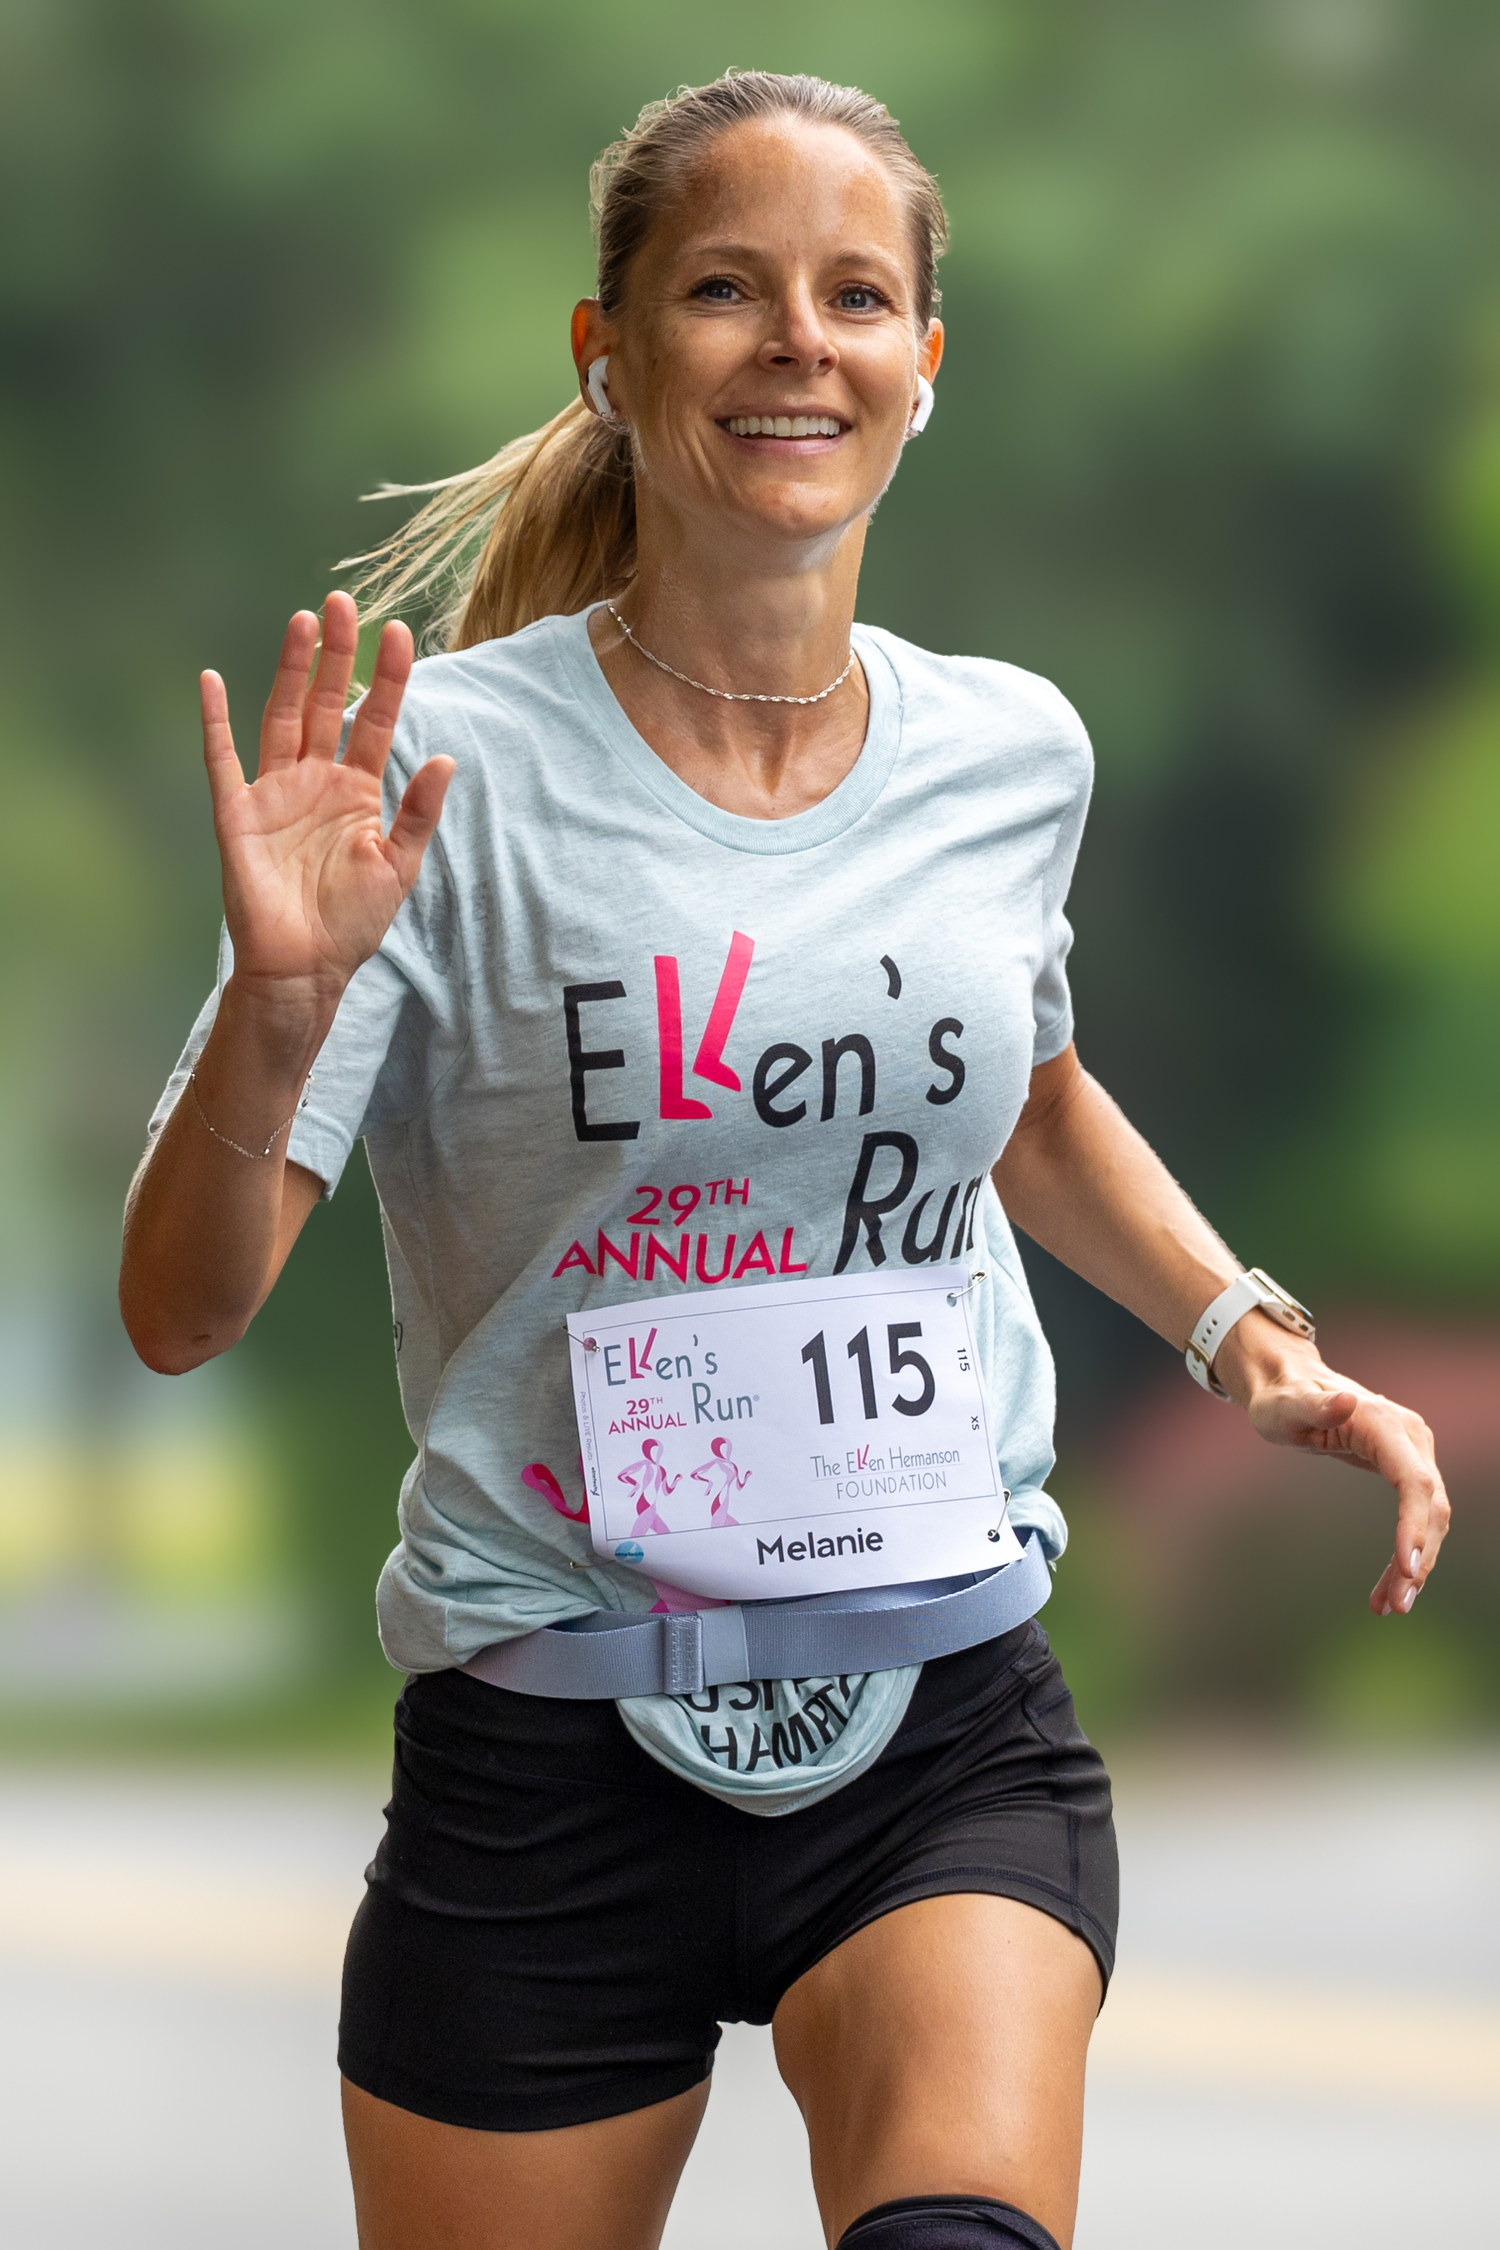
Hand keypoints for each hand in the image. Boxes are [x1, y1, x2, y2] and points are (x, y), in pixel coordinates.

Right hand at [202, 592, 452, 1001]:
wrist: (305, 967)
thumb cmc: (352, 922)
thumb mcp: (398, 866)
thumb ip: (418, 812)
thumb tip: (447, 759)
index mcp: (356, 790)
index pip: (376, 719)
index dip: (388, 677)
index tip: (400, 631)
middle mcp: (314, 781)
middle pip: (325, 702)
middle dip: (335, 653)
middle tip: (343, 602)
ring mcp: (273, 793)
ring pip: (282, 716)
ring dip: (290, 669)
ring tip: (302, 620)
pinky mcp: (237, 813)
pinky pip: (223, 759)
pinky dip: (215, 721)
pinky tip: (211, 680)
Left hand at [1216, 1318, 1450, 1616]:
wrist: (1290, 1385)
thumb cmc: (1281, 1398)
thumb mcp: (1285, 1406)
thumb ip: (1313, 1406)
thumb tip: (1346, 1401)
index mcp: (1384, 1425)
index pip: (1415, 1482)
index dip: (1415, 1525)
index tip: (1407, 1567)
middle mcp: (1409, 1438)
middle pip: (1430, 1507)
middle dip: (1418, 1558)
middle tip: (1397, 1605)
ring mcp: (1412, 1454)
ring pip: (1428, 1519)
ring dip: (1414, 1565)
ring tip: (1390, 1606)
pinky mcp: (1405, 1469)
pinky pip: (1416, 1517)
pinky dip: (1406, 1553)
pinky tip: (1387, 1586)